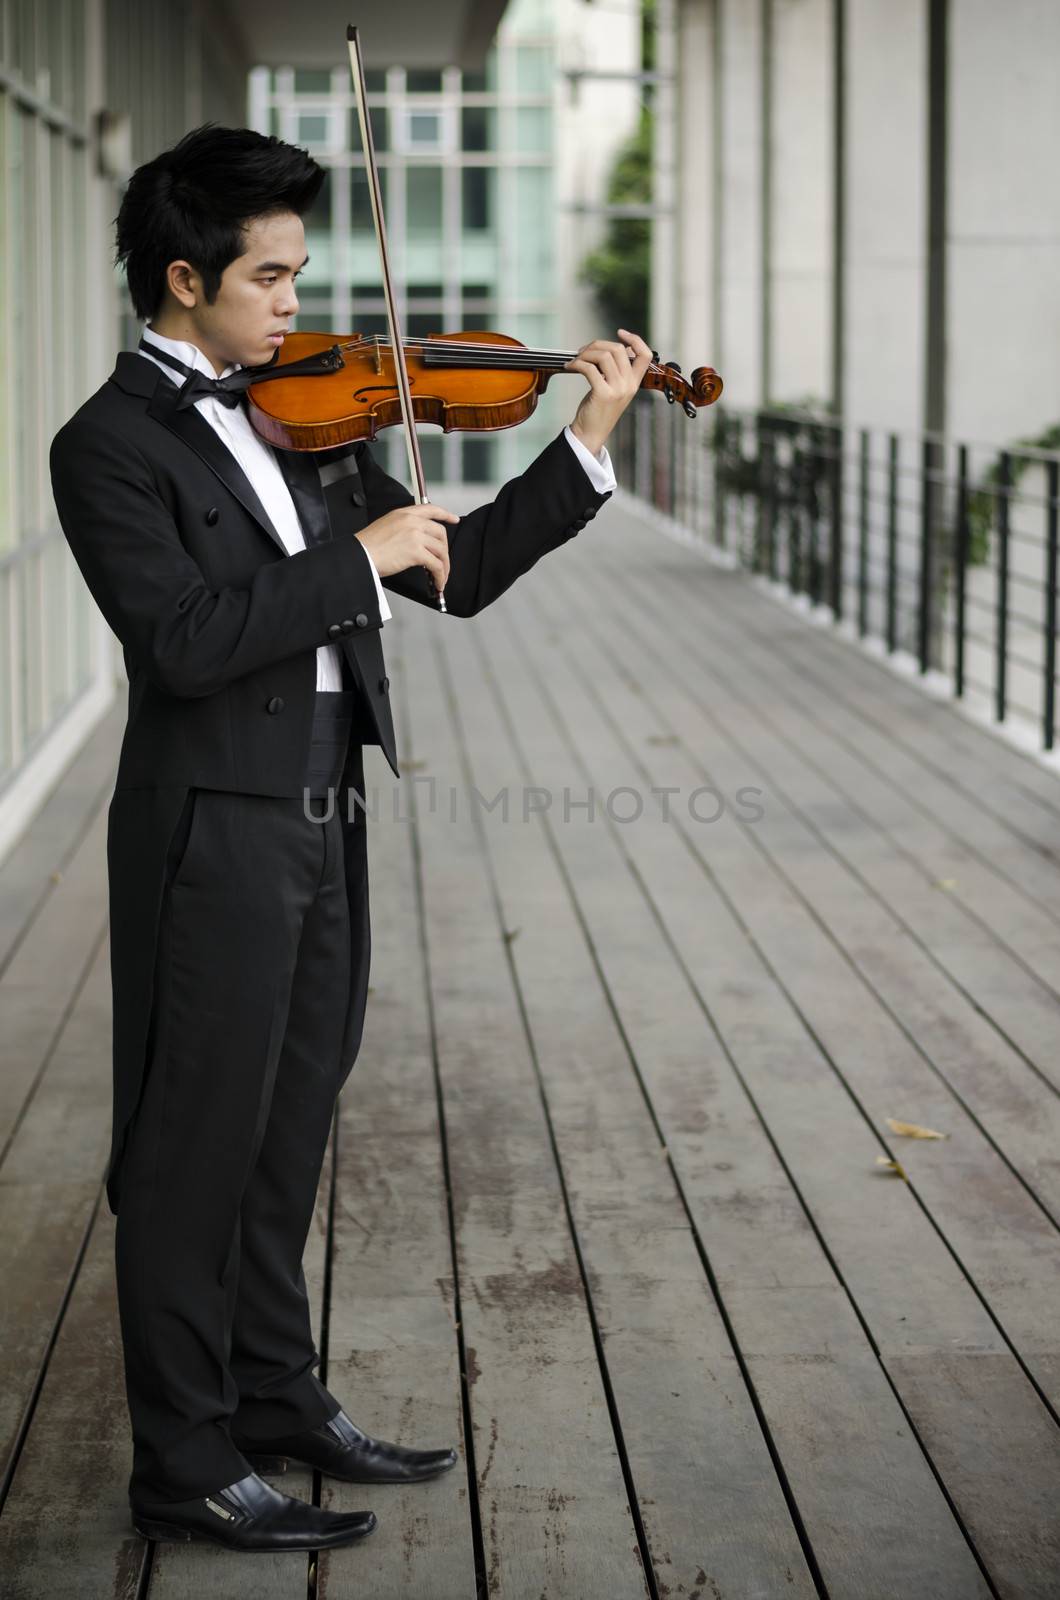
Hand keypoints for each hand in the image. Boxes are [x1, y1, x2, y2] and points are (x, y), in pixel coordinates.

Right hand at [355, 502, 458, 592]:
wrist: (359, 555)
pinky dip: (439, 576)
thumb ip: (403, 528)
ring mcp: (415, 535)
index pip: (431, 509)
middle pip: (440, 533)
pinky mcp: (416, 552)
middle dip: (444, 550)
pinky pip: (436, 565)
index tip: (454, 519)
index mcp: (404, 513)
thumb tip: (419, 542)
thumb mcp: (386, 526)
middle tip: (443, 562)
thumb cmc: (368, 546)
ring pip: (441, 551)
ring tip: (440, 578)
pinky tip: (437, 583)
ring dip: (444, 567)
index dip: (445, 514)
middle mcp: (412, 521)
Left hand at [566, 328, 652, 455]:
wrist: (591, 433)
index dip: (635, 339)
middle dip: (597, 345)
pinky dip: (576, 364)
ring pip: (603, 356)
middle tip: (583, 352)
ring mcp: (617, 390)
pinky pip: (589, 368)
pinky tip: (569, 367)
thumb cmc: (599, 409)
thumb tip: (613, 348)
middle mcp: (629, 385)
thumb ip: (617, 370)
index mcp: (634, 382)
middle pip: (618, 349)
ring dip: (585, 354)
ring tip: (576, 360)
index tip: (620, 333)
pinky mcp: (603, 394)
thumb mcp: (614, 388)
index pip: (646, 355)